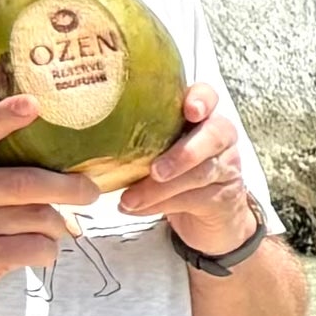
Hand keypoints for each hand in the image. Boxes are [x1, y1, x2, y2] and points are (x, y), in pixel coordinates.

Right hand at [0, 94, 94, 315]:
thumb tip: (50, 167)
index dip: (4, 116)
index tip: (33, 103)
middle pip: (27, 182)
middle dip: (69, 187)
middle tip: (89, 191)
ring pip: (39, 216)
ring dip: (56, 227)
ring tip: (51, 232)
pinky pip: (36, 246)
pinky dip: (47, 251)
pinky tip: (37, 254)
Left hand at [121, 85, 261, 256]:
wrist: (207, 218)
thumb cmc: (172, 174)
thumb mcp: (156, 150)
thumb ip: (139, 139)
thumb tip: (89, 141)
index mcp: (201, 117)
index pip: (208, 96)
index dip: (202, 100)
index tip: (190, 110)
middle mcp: (220, 138)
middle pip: (214, 135)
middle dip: (183, 154)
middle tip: (155, 171)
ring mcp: (226, 168)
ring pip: (200, 173)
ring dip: (161, 188)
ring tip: (131, 199)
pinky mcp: (224, 198)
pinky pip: (195, 199)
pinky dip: (162, 206)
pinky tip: (137, 209)